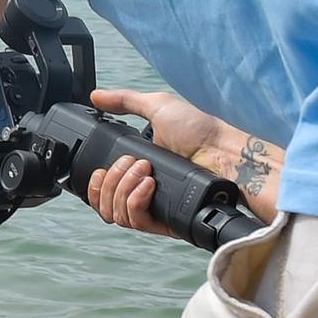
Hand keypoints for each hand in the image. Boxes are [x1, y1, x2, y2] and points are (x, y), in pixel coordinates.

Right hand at [84, 89, 235, 237]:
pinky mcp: (165, 221)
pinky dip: (135, 200)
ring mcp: (152, 209)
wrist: (222, 152)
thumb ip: (124, 101)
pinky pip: (135, 221)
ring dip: (123, 189)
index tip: (101, 169)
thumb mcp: (158, 107)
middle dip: (111, 181)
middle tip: (134, 163)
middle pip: (103, 205)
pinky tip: (148, 184)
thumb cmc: (199, 131)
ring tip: (145, 170)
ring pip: (116, 215)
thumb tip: (96, 96)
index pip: (100, 192)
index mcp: (134, 173)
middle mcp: (140, 194)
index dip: (95, 184)